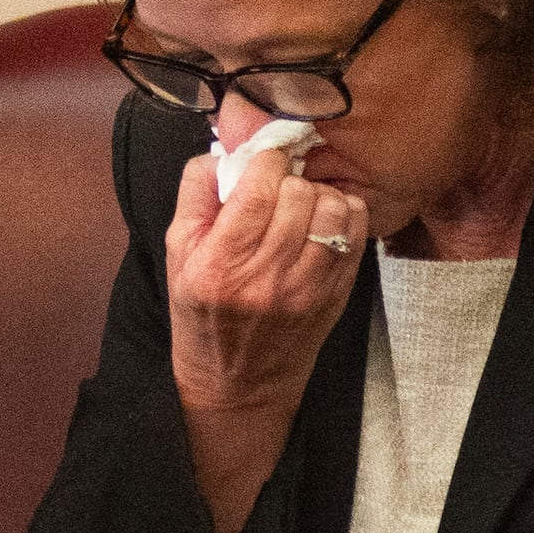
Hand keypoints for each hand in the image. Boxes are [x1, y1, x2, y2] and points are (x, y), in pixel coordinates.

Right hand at [165, 147, 367, 410]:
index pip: (259, 188)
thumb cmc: (202, 313)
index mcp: (220, 264)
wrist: (238, 384)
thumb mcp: (177, 254)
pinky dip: (345, 216)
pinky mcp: (335, 296)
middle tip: (280, 186)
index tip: (262, 163)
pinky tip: (325, 221)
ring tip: (303, 203)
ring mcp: (307, 289)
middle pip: (299, 194)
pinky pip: (356, 235)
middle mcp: (266, 278)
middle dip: (290, 178)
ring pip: (333, 211)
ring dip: (320, 195)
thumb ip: (197, 193)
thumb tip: (224, 149)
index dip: (266, 161)